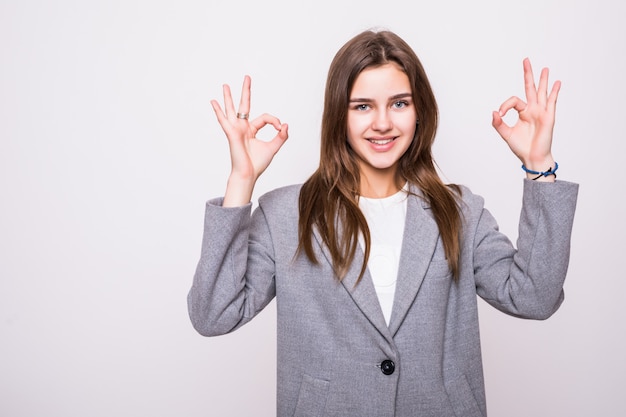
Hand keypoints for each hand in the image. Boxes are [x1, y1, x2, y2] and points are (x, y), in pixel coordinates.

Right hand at [210, 75, 288, 204]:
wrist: (248, 174)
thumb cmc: (257, 164)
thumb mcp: (273, 147)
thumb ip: (281, 136)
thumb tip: (285, 124)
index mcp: (252, 130)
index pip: (265, 117)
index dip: (274, 120)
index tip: (280, 127)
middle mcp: (243, 127)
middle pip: (244, 105)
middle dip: (246, 91)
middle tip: (247, 77)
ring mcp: (236, 129)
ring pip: (232, 109)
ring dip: (228, 97)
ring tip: (225, 85)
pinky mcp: (231, 133)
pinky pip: (224, 120)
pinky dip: (218, 111)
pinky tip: (213, 102)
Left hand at [492, 58, 560, 177]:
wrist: (532, 158)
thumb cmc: (521, 147)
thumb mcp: (506, 134)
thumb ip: (498, 124)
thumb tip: (493, 112)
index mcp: (522, 112)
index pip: (513, 100)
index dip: (505, 105)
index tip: (500, 115)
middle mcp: (532, 109)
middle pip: (530, 88)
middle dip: (528, 74)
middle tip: (525, 60)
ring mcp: (541, 112)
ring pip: (541, 92)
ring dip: (543, 80)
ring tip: (544, 68)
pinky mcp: (548, 117)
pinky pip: (552, 102)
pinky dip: (554, 92)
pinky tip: (557, 83)